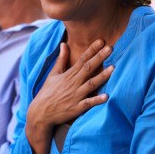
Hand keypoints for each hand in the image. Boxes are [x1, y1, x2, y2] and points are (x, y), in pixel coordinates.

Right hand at [25, 39, 112, 153]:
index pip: (82, 59)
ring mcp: (76, 95)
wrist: (41, 112)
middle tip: (110, 48)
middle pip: (88, 68)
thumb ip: (61, 59)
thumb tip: (64, 43)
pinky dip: (97, 100)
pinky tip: (106, 96)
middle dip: (99, 57)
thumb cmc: (48, 91)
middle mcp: (73, 83)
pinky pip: (88, 103)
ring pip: (91, 84)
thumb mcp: (53, 73)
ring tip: (113, 68)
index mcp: (69, 74)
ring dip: (102, 76)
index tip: (101, 41)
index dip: (92, 49)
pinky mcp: (77, 108)